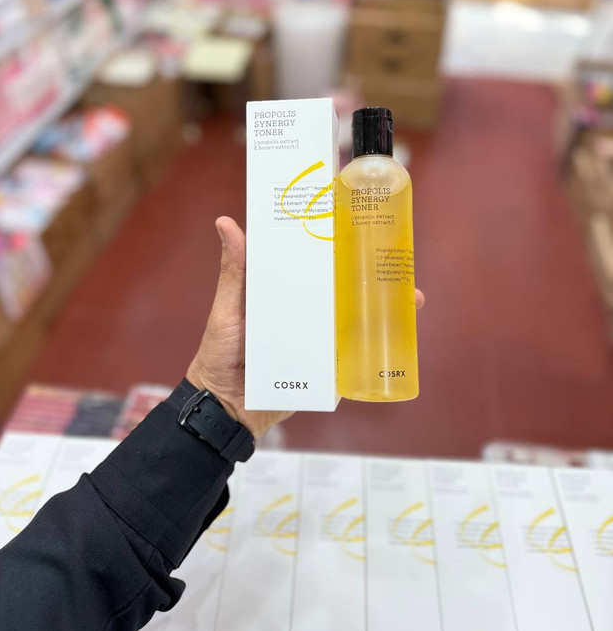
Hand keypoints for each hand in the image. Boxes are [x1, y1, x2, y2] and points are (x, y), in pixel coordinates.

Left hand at [187, 216, 425, 438]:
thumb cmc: (220, 353)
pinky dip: (377, 348)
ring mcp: (318, 341)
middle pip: (344, 290)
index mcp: (285, 291)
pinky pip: (355, 357)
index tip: (365, 226)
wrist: (226, 409)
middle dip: (374, 277)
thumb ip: (233, 271)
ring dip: (384, 310)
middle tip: (399, 262)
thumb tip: (225, 221)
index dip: (340, 247)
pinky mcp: (326, 369)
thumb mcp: (228, 308)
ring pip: (356, 321)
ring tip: (410, 297)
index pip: (316, 264)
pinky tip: (400, 336)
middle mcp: (305, 313)